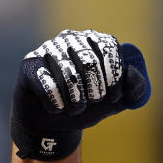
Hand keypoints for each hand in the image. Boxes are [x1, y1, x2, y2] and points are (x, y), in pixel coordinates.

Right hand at [10, 29, 150, 159]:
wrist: (53, 123)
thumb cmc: (86, 106)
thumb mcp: (115, 102)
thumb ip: (132, 89)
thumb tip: (134, 75)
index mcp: (94, 41)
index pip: (109, 48)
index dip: (114, 76)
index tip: (113, 97)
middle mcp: (71, 39)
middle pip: (89, 62)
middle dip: (95, 90)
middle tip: (93, 103)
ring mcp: (48, 49)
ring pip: (68, 75)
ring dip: (76, 101)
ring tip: (75, 109)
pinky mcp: (29, 64)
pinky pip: (47, 84)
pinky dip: (56, 104)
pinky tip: (57, 108)